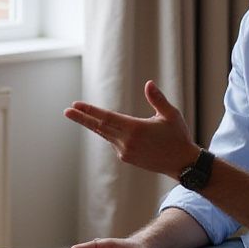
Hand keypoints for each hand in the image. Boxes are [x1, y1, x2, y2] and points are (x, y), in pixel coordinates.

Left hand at [64, 80, 199, 179]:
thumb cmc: (178, 136)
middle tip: (67, 111)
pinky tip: (114, 128)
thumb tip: (148, 84)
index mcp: (136, 129)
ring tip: (80, 114)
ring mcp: (125, 152)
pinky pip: (114, 142)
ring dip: (93, 124)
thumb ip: (158, 99)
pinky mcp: (127, 158)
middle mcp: (127, 142)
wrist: (181, 163)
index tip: (76, 105)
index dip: (90, 111)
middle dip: (82, 118)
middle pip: (99, 127)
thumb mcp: (171, 115)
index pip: (107, 117)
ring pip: (105, 134)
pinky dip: (110, 133)